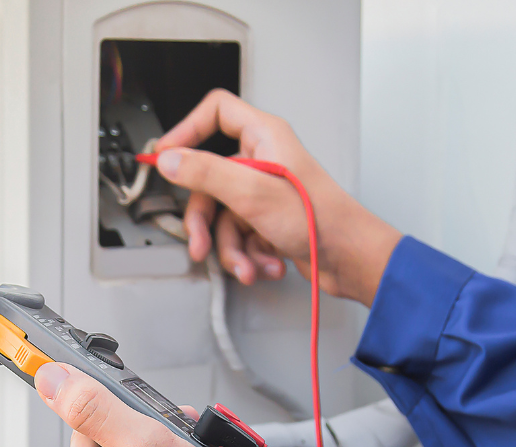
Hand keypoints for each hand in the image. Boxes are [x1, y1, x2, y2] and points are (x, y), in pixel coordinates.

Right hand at [151, 89, 400, 305]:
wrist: (349, 259)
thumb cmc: (320, 220)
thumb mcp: (252, 193)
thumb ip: (205, 172)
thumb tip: (169, 159)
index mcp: (263, 138)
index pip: (216, 112)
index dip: (187, 130)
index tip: (166, 156)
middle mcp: (262, 160)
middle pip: (208, 180)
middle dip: (206, 221)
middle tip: (201, 241)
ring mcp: (263, 191)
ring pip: (221, 216)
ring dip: (230, 248)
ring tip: (246, 264)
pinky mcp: (267, 220)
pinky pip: (238, 235)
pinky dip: (247, 255)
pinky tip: (264, 264)